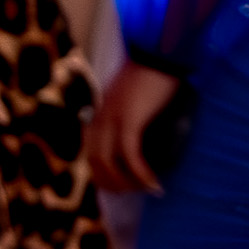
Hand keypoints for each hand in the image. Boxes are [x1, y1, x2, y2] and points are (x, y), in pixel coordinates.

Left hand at [85, 62, 185, 195]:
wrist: (159, 55)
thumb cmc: (152, 75)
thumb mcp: (131, 99)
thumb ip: (127, 115)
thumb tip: (139, 136)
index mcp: (98, 114)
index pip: (89, 152)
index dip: (100, 173)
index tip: (116, 186)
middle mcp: (99, 119)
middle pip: (94, 162)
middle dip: (111, 183)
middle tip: (131, 194)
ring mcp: (111, 120)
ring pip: (108, 163)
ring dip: (126, 183)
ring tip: (145, 191)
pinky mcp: (129, 121)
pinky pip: (130, 156)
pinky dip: (141, 174)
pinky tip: (154, 184)